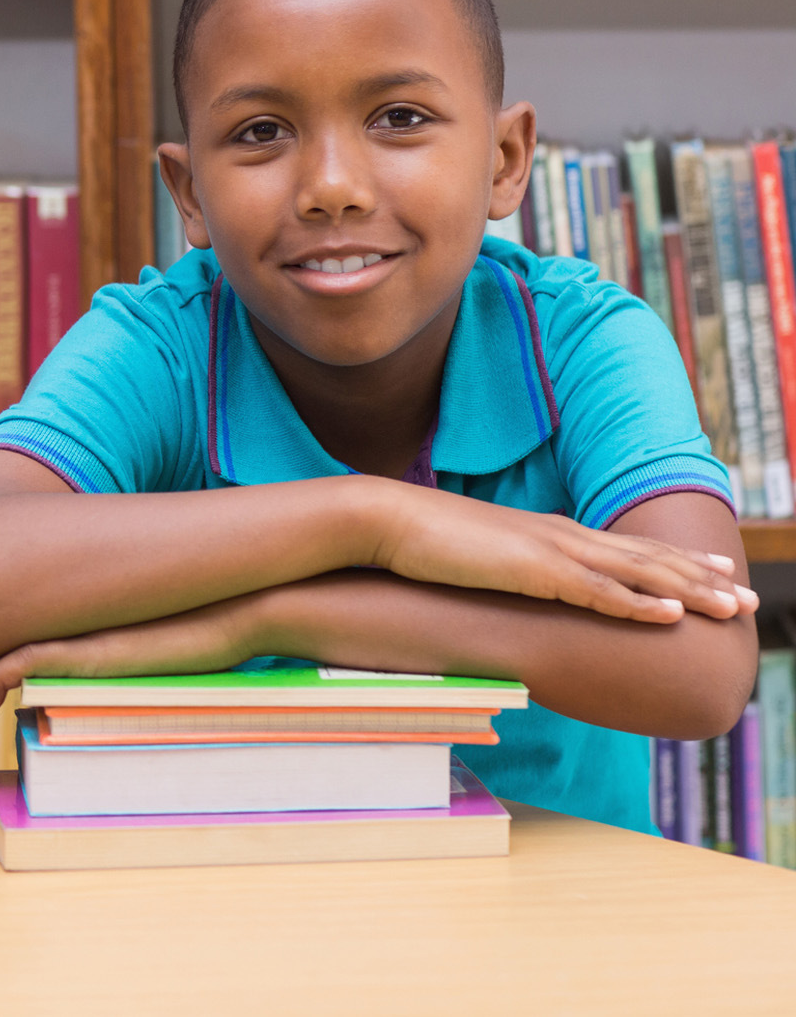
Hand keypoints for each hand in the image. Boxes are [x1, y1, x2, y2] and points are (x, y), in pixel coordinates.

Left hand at [0, 597, 261, 762]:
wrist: (225, 618)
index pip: (7, 669)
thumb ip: (107, 695)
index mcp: (69, 646)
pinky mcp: (81, 645)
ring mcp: (68, 639)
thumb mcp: (138, 679)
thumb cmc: (191, 650)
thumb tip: (93, 726)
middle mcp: (60, 638)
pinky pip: (22, 658)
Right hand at [368, 484, 755, 623]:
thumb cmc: (418, 542)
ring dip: (692, 590)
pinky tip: (674, 615)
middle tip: (750, 596)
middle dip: (703, 577)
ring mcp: (550, 550)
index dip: (676, 560)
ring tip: (735, 607)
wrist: (385, 520)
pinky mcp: (533, 569)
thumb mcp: (473, 559)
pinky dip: (641, 603)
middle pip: (646, 558)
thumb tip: (509, 587)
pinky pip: (598, 591)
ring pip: (638, 573)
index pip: (624, 547)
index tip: (716, 570)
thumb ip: (501, 570)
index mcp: (547, 533)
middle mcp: (560, 535)